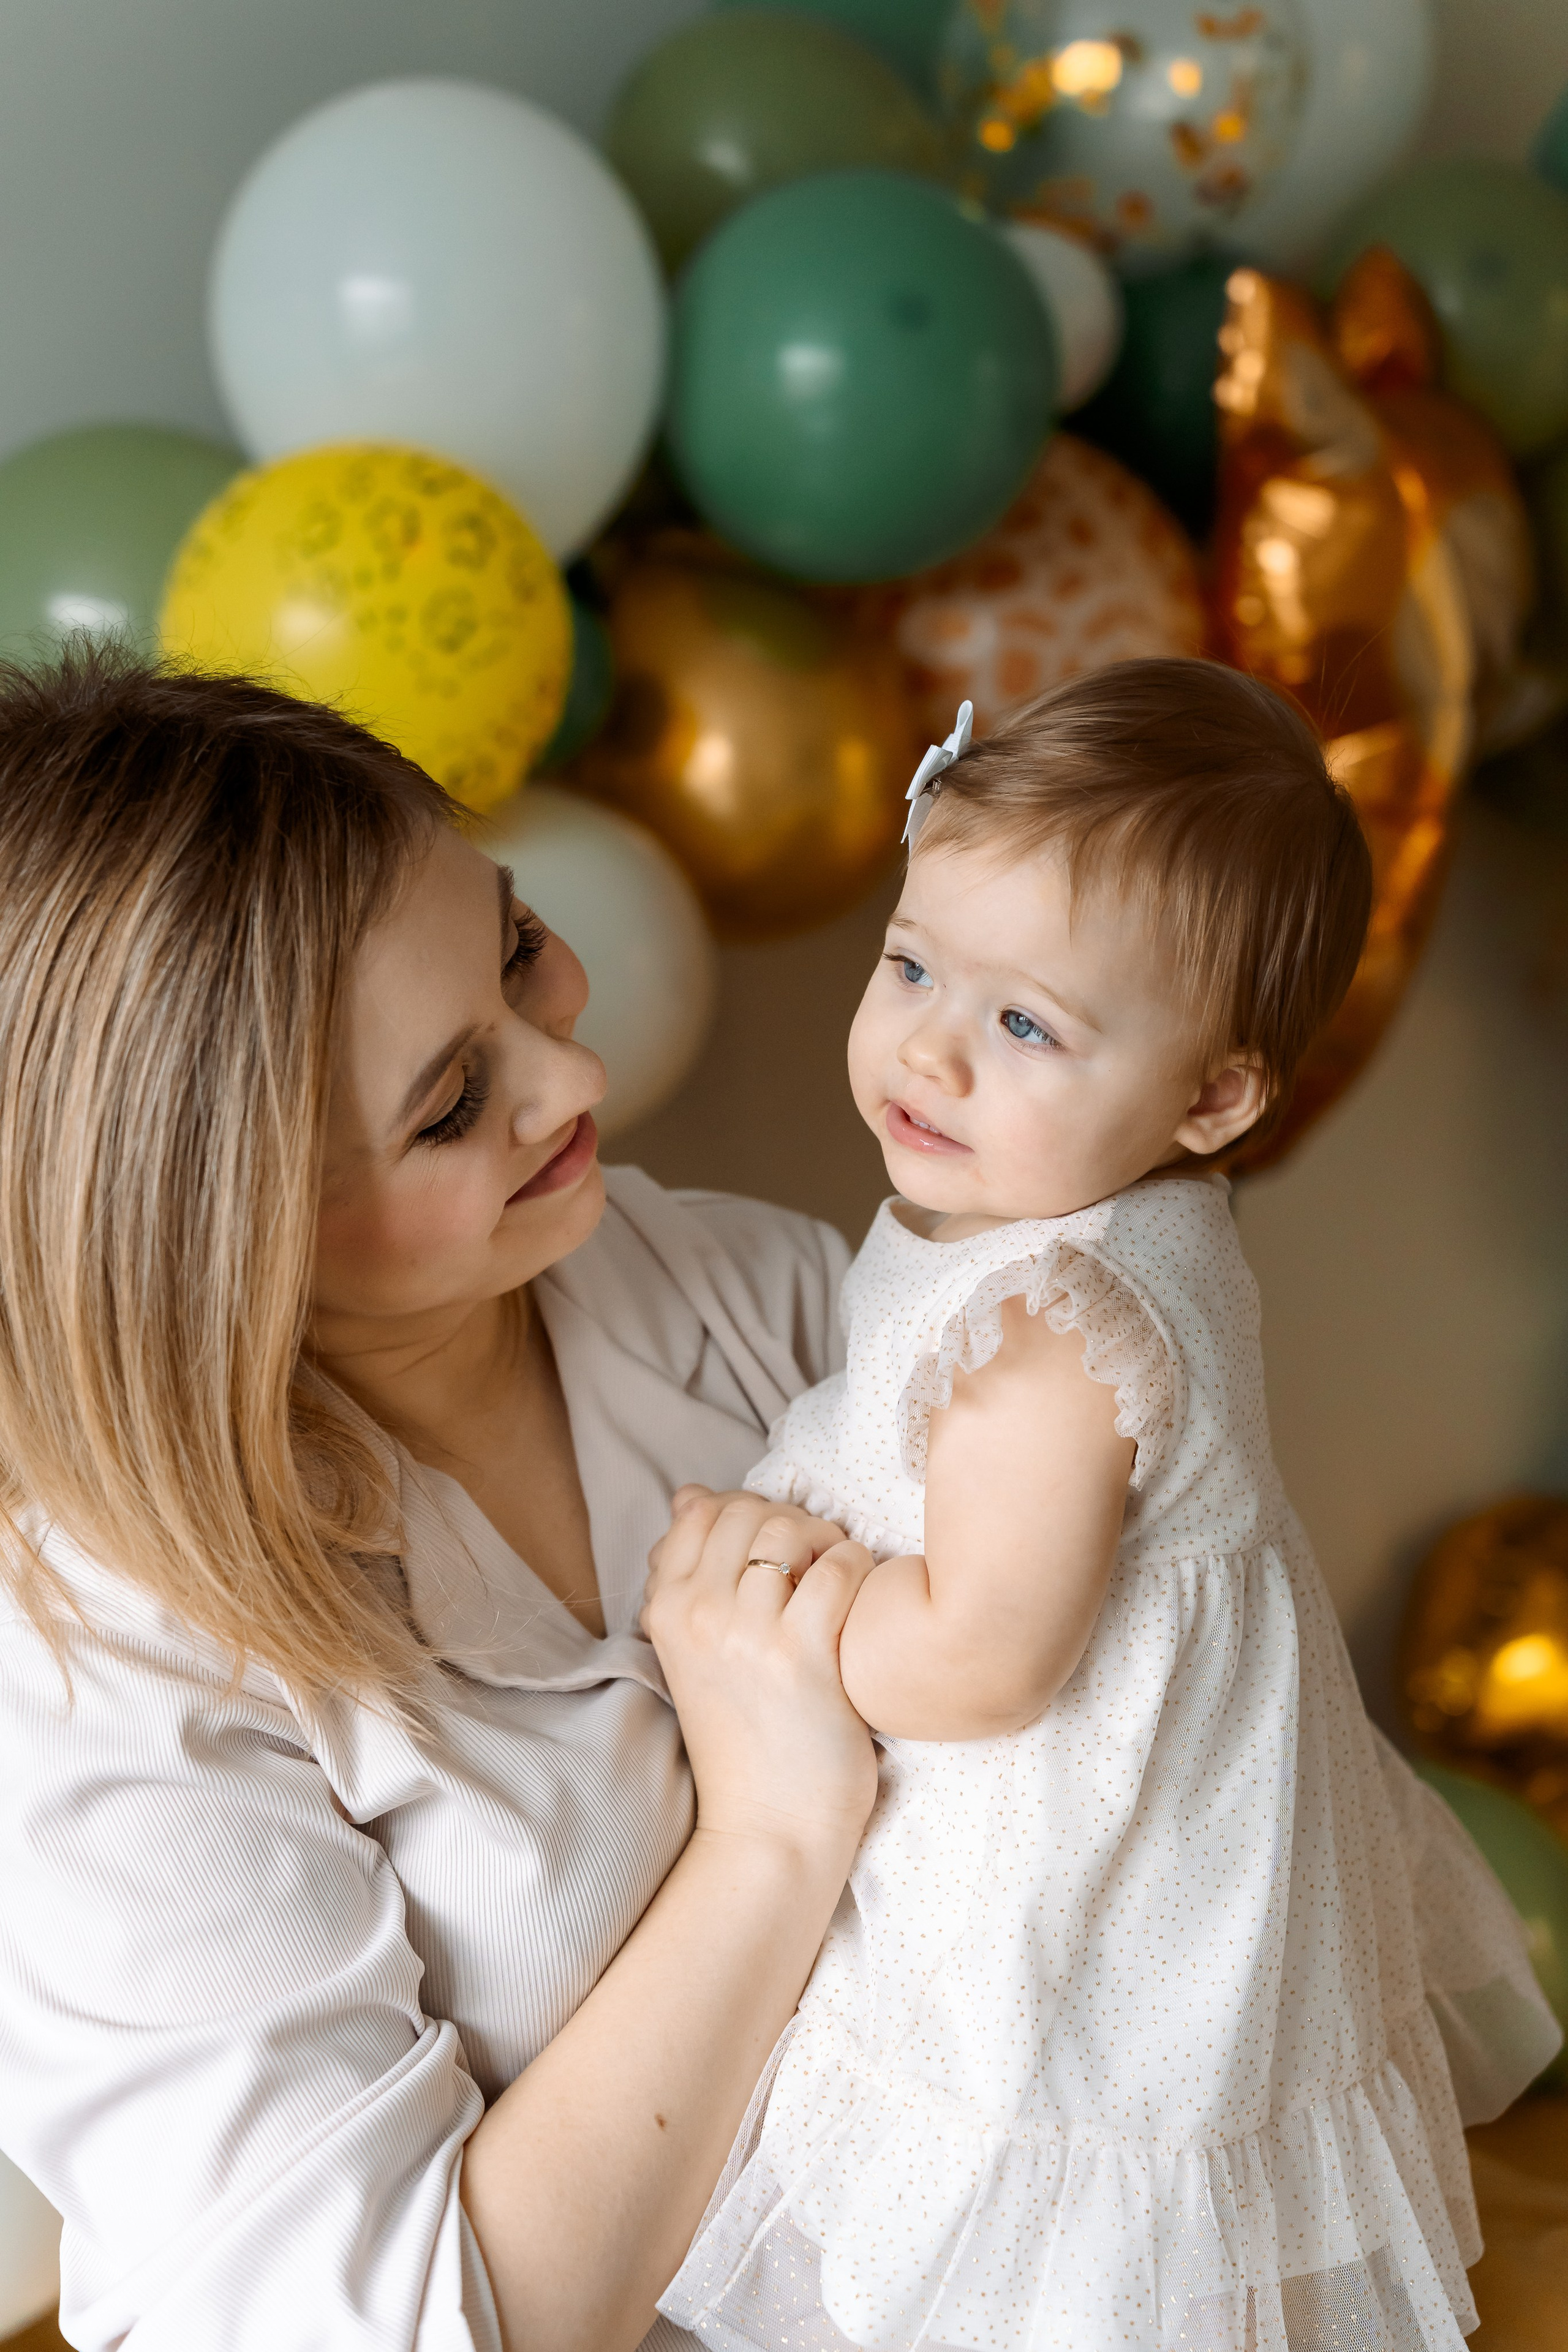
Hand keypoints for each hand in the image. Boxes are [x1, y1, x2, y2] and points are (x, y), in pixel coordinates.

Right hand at [642, 1487, 877, 1871]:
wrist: (770, 1830)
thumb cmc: (746, 1739)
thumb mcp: (693, 1652)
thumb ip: (691, 1574)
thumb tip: (690, 1493)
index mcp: (665, 1611)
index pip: (701, 1510)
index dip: (748, 1512)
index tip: (776, 1550)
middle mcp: (697, 1614)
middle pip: (748, 1510)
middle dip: (792, 1523)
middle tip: (817, 1563)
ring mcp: (747, 1634)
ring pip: (789, 1530)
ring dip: (827, 1543)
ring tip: (838, 1581)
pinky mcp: (801, 1656)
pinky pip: (837, 1569)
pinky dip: (858, 1571)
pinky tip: (860, 1606)